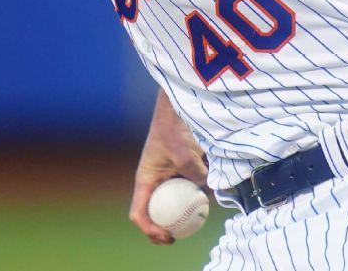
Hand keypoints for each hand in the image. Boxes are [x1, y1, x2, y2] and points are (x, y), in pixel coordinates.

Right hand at [128, 91, 208, 244]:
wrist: (180, 110)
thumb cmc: (174, 128)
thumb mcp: (183, 152)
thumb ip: (194, 172)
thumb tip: (207, 189)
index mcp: (145, 180)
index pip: (139, 213)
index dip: (149, 229)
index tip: (166, 235)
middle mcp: (154, 183)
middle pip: (154, 214)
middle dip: (163, 230)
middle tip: (178, 238)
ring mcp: (168, 179)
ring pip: (172, 205)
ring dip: (181, 215)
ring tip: (196, 223)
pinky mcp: (182, 173)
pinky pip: (186, 191)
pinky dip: (194, 199)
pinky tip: (208, 201)